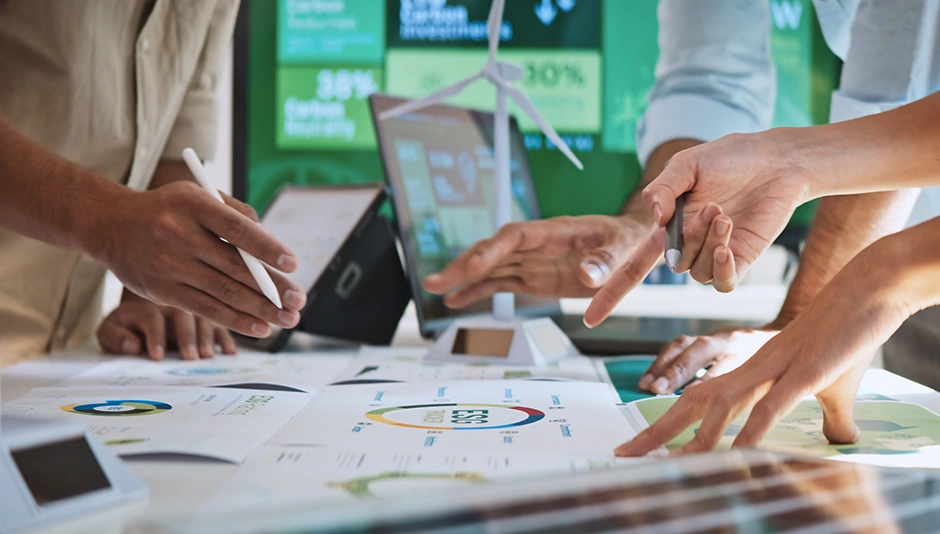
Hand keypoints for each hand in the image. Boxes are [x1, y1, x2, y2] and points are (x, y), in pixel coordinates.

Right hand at [86, 181, 306, 337]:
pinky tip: (260, 327)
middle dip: (272, 288)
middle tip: (299, 301)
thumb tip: (272, 246)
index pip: (236, 228)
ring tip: (287, 320)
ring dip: (260, 310)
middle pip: (235, 267)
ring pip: (223, 292)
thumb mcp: (198, 195)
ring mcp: (168, 265)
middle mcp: (178, 234)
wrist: (111, 225)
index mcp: (193, 204)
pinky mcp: (162, 291)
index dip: (266, 247)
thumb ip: (236, 213)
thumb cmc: (170, 209)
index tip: (293, 263)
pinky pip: (206, 309)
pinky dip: (236, 320)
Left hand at [97, 292, 236, 359]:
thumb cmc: (127, 325)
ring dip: (208, 336)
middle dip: (187, 337)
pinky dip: (227, 335)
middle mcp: (172, 301)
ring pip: (204, 315)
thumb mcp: (110, 329)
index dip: (154, 337)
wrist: (144, 295)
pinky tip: (230, 351)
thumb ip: (114, 337)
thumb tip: (132, 346)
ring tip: (208, 356)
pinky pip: (221, 320)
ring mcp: (193, 304)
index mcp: (146, 305)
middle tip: (191, 357)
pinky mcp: (208, 312)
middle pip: (183, 315)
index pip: (151, 318)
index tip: (156, 356)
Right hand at [423, 215, 648, 306]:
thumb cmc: (627, 239)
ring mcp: (532, 262)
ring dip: (462, 278)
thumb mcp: (624, 248)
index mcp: (553, 231)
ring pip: (490, 268)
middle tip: (436, 282)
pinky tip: (456, 301)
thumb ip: (605, 260)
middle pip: (492, 251)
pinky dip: (478, 291)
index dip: (492, 249)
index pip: (514, 236)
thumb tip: (586, 275)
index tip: (473, 265)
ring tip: (435, 289)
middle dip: (463, 265)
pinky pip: (501, 284)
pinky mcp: (533, 278)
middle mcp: (536, 245)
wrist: (631, 242)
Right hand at [584, 130, 808, 326]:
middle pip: (673, 264)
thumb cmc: (729, 158)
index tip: (590, 320)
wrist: (774, 161)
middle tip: (712, 206)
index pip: (632, 268)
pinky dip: (721, 268)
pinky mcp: (740, 260)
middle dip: (688, 237)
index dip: (611, 294)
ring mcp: (713, 256)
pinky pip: (721, 283)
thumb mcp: (687, 166)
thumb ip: (664, 188)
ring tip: (724, 214)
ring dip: (708, 243)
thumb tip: (655, 217)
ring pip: (696, 272)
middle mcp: (687, 246)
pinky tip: (726, 245)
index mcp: (667, 228)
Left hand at [614, 239, 910, 456]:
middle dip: (659, 428)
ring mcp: (774, 365)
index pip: (695, 389)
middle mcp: (748, 360)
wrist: (868, 289)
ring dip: (697, 436)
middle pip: (693, 397)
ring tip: (672, 463)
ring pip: (723, 402)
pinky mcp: (806, 371)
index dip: (667, 411)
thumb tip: (835, 440)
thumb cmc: (844, 335)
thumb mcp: (827, 383)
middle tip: (625, 453)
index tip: (641, 435)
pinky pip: (771, 406)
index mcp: (744, 359)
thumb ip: (822, 413)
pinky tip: (737, 455)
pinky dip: (751, 432)